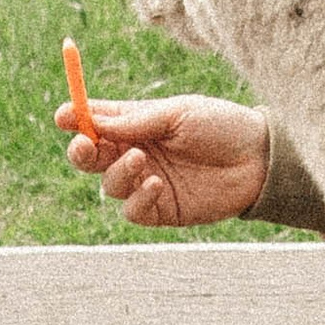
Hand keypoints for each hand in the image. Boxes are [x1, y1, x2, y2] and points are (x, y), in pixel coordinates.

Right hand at [55, 90, 268, 228]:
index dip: (76, 118)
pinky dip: (137, 198)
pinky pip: (132, 211)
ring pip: (107, 185)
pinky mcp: (160, 210)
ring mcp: (146, 182)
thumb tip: (91, 121)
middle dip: (81, 151)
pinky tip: (157, 184)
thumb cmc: (222, 125)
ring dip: (117, 172)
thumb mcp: (179, 114)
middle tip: (84, 144)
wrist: (261, 159)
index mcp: (137, 123)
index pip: (95, 122)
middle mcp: (136, 153)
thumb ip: (136, 120)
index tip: (64, 115)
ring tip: (141, 159)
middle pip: (90, 157)